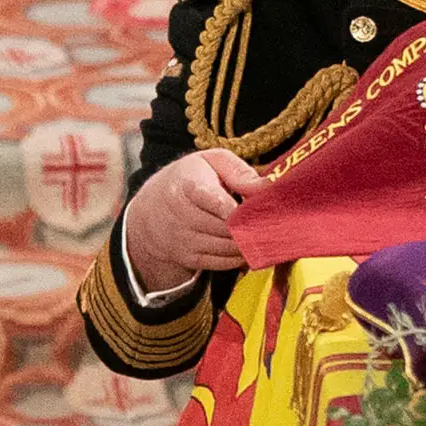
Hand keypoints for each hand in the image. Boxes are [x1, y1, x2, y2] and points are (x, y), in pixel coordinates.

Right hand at [125, 149, 267, 292]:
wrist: (152, 207)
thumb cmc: (192, 178)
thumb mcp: (211, 162)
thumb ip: (239, 172)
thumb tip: (267, 186)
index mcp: (188, 186)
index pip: (213, 200)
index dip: (235, 208)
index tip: (254, 209)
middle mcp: (180, 215)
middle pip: (224, 227)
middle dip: (250, 226)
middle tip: (273, 224)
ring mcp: (182, 239)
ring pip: (225, 247)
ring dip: (248, 244)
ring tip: (266, 235)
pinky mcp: (187, 257)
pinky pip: (219, 263)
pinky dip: (239, 259)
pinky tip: (251, 248)